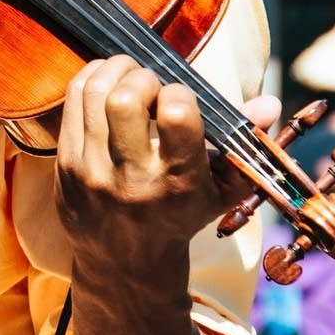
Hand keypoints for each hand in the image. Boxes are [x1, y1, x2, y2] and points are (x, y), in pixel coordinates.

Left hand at [55, 56, 279, 288]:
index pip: (177, 113)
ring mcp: (92, 170)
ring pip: (96, 92)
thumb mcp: (222, 191)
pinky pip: (73, 100)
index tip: (180, 101)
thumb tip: (269, 102)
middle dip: (143, 77)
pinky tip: (107, 83)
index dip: (180, 93)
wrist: (125, 264)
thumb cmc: (181, 216)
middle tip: (151, 85)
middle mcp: (132, 177)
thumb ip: (246, 145)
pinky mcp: (65, 163)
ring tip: (130, 76)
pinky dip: (91, 79)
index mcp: (177, 182)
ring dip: (116, 70)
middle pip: (127, 97)